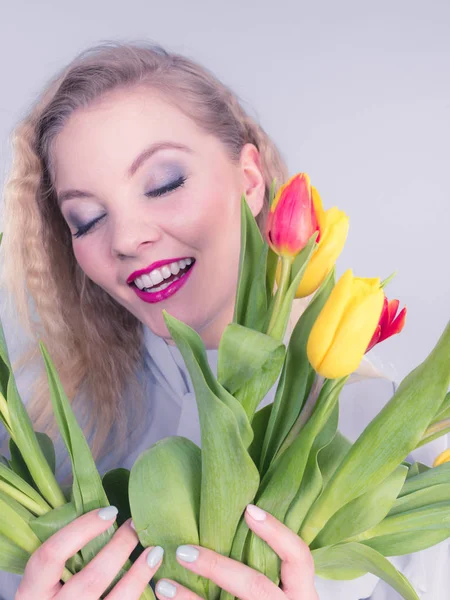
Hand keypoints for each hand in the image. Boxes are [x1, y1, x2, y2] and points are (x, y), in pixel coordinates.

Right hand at [15, 506, 162, 598]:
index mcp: (32, 593)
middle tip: (136, 526)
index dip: (82, 529)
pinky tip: (153, 579)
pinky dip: (141, 592)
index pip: (51, 555)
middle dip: (119, 548)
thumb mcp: (44, 582)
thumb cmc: (51, 598)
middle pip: (91, 579)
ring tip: (155, 552)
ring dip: (139, 574)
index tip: (110, 511)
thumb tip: (102, 516)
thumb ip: (62, 557)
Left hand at [154, 504, 318, 598]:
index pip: (298, 556)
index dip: (276, 532)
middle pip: (255, 586)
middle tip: (183, 551)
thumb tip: (239, 515)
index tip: (248, 509)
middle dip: (216, 567)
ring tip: (162, 585)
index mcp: (303, 592)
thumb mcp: (288, 588)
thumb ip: (271, 564)